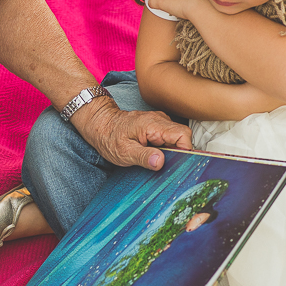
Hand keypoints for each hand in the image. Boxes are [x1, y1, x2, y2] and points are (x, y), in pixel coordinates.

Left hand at [70, 97, 192, 169]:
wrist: (100, 124)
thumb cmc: (109, 137)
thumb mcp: (124, 151)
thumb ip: (143, 156)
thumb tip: (160, 162)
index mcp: (153, 125)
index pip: (183, 135)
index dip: (185, 151)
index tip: (178, 164)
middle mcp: (160, 120)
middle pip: (182, 137)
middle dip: (178, 154)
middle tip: (164, 165)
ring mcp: (159, 122)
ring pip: (176, 139)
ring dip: (171, 152)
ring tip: (156, 160)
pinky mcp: (156, 127)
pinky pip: (169, 138)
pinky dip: (166, 149)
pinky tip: (154, 155)